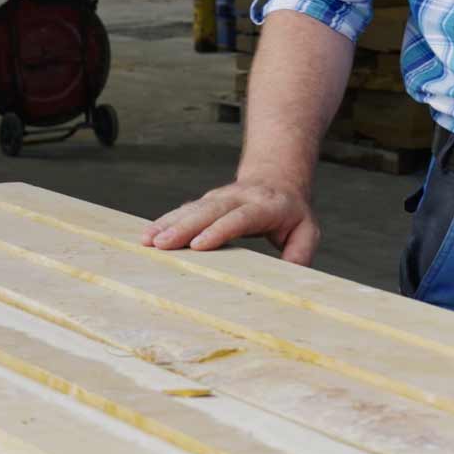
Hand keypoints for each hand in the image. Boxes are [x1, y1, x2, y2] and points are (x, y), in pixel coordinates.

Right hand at [139, 180, 320, 263]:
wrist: (278, 178)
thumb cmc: (293, 213)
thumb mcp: (307, 231)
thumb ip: (300, 252)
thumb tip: (289, 275)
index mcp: (266, 206)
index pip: (241, 217)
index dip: (220, 229)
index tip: (199, 244)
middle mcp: (239, 198)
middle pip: (210, 211)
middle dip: (184, 227)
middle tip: (162, 244)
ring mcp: (220, 197)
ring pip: (193, 209)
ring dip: (169, 223)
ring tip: (147, 240)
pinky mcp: (207, 201)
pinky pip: (184, 210)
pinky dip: (165, 220)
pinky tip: (146, 234)